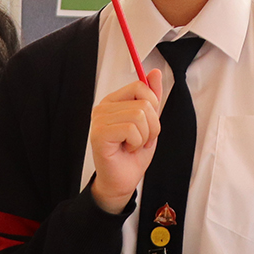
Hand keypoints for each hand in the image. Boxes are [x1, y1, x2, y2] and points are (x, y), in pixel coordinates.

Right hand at [89, 70, 164, 214]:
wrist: (123, 181)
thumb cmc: (132, 154)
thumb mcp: (149, 122)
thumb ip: (151, 98)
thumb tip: (154, 72)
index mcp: (114, 101)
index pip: (140, 86)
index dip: (153, 106)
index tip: (148, 124)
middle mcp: (104, 107)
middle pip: (143, 102)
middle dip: (153, 126)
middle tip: (142, 140)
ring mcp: (99, 120)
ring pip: (140, 115)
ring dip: (145, 136)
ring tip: (134, 145)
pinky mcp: (100, 134)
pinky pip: (131, 129)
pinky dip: (137, 142)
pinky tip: (127, 149)